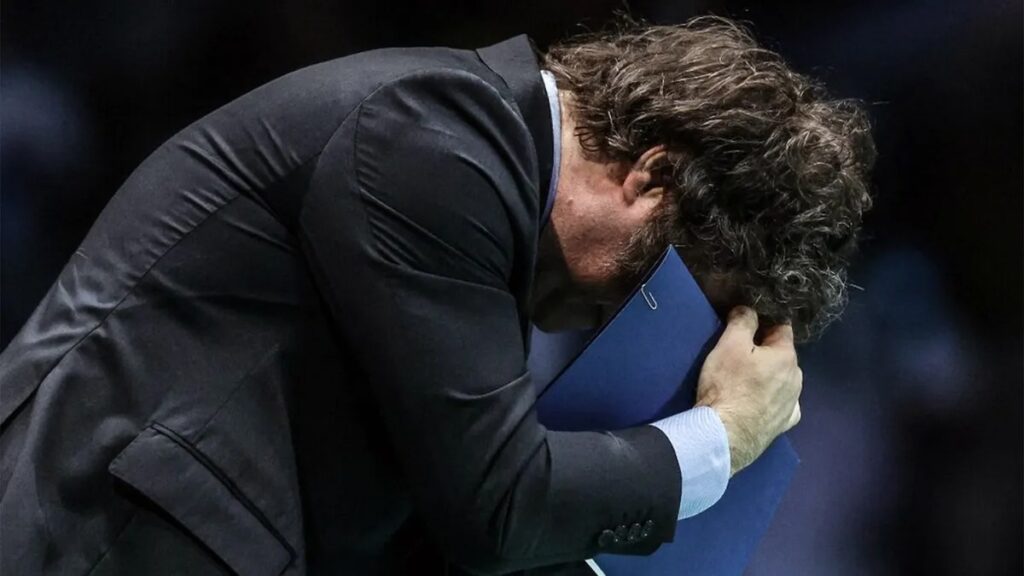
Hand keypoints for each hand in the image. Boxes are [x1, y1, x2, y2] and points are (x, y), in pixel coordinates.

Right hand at [695, 306, 802, 475]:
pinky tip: (760, 403)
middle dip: (766, 351)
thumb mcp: (729, 344)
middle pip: (783, 355)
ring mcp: (793, 404)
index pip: (782, 328)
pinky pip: (783, 405)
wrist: (726, 434)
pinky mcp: (784, 424)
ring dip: (770, 376)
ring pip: (784, 381)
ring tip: (746, 381)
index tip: (747, 326)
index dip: (764, 323)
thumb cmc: (727, 385)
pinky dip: (773, 401)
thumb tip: (750, 309)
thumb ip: (742, 321)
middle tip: (741, 355)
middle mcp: (797, 378)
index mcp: (787, 356)